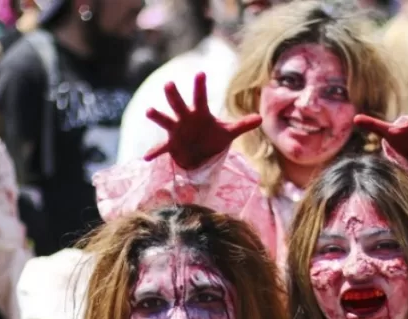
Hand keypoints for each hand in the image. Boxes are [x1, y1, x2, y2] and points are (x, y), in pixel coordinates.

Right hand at [143, 72, 261, 169]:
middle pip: (179, 105)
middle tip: (169, 84)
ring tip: (149, 111)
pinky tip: (146, 157)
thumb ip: (242, 125)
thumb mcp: (228, 132)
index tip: (200, 73)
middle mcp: (186, 118)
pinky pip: (162, 148)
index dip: (201, 86)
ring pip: (166, 120)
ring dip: (158, 116)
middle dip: (174, 96)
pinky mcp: (171, 145)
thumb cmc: (213, 137)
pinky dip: (154, 152)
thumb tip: (260, 118)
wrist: (200, 154)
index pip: (201, 97)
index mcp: (200, 113)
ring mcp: (176, 130)